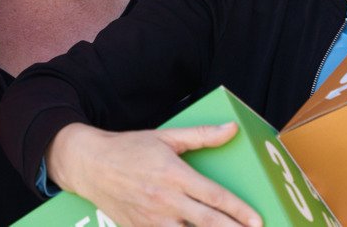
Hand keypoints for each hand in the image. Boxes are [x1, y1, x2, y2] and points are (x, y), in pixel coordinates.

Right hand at [46, 122, 262, 226]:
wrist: (89, 165)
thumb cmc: (130, 148)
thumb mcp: (166, 137)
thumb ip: (201, 135)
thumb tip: (231, 129)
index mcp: (174, 175)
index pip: (214, 197)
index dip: (238, 211)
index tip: (257, 220)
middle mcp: (165, 200)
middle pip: (207, 223)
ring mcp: (151, 220)